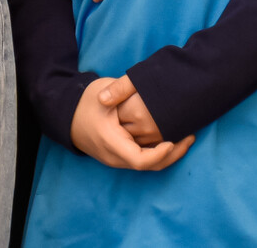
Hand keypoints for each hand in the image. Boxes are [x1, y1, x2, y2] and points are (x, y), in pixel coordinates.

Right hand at [70, 78, 192, 170]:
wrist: (66, 116)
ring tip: (186, 139)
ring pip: (147, 165)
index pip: (139, 160)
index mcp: (111, 142)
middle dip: (172, 155)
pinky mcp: (119, 156)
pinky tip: (171, 141)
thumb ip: (120, 91)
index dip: (159, 155)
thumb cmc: (86, 102)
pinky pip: (142, 160)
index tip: (173, 141)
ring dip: (168, 156)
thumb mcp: (102, 93)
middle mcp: (114, 156)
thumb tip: (142, 90)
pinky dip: (158, 154)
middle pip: (148, 166)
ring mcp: (117, 159)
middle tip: (190, 138)